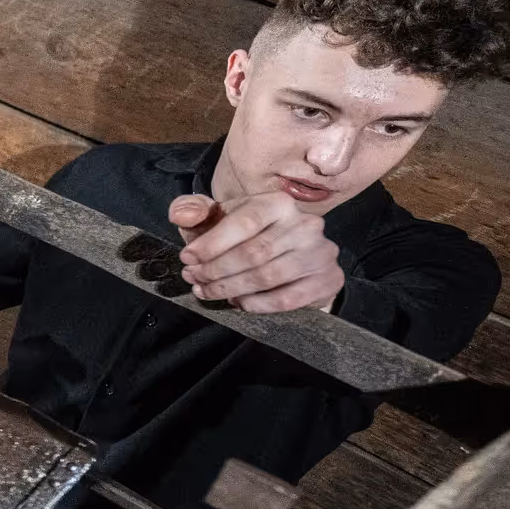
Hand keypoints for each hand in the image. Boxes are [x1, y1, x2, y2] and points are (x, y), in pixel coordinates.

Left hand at [169, 192, 343, 313]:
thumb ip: (193, 210)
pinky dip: (257, 304)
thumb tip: (181, 215)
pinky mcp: (328, 279)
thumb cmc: (247, 235)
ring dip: (230, 288)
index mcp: (278, 203)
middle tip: (194, 279)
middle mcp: (305, 224)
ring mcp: (321, 252)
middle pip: (254, 253)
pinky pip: (288, 298)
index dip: (211, 244)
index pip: (243, 222)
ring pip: (268, 277)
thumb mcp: (219, 217)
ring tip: (208, 291)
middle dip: (216, 270)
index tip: (187, 259)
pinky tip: (238, 302)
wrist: (292, 256)